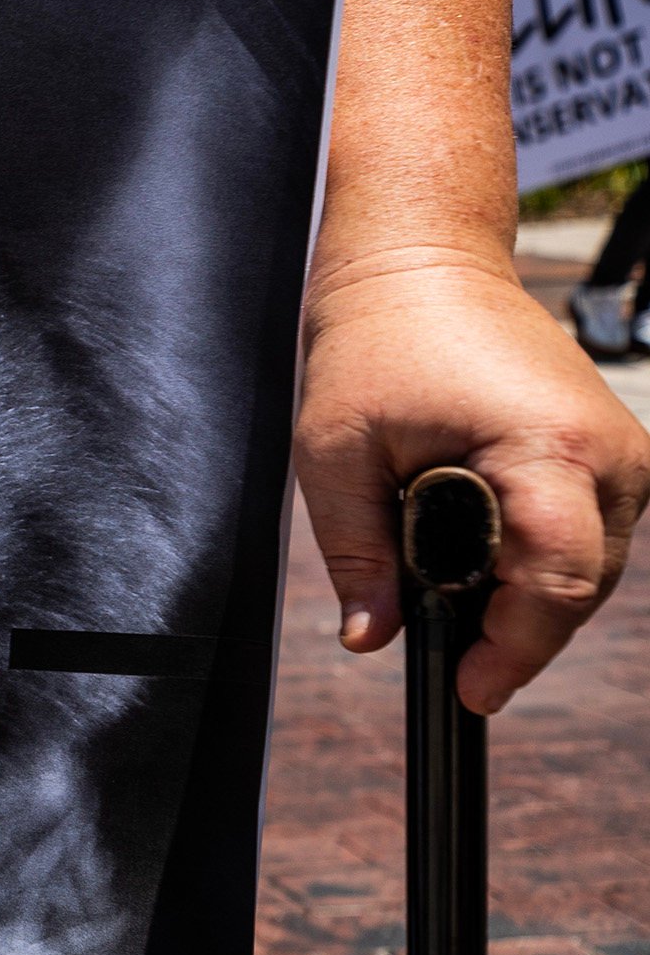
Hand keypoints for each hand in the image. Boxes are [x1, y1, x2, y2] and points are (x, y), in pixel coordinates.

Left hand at [296, 257, 649, 711]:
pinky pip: (592, 536)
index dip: (517, 648)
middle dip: (520, 632)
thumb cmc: (373, 344)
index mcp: (549, 446)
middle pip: (583, 586)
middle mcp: (611, 451)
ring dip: (531, 598)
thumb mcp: (334, 453)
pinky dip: (544, 562)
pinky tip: (489, 564)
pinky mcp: (617, 453)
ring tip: (462, 600)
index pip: (558, 579)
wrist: (422, 265)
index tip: (471, 689)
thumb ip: (355, 551)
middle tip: (456, 659)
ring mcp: (627, 451)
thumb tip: (371, 639)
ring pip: (594, 569)